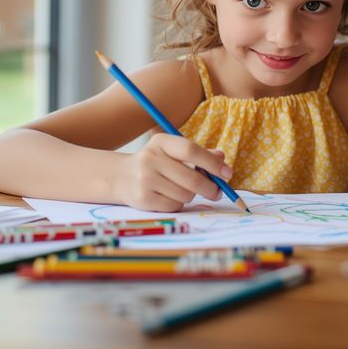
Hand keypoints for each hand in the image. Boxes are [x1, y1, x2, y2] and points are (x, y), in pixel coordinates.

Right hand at [111, 133, 231, 211]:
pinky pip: (174, 206)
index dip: (212, 163)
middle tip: (217, 192)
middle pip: (192, 178)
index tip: (227, 173)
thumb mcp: (174, 152)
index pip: (191, 150)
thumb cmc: (156, 163)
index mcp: (161, 142)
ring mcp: (145, 180)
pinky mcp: (143, 199)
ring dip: (191, 195)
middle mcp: (150, 159)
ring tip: (183, 190)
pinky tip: (170, 197)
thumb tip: (222, 158)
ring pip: (185, 195)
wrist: (120, 177)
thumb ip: (199, 154)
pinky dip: (178, 204)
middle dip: (210, 187)